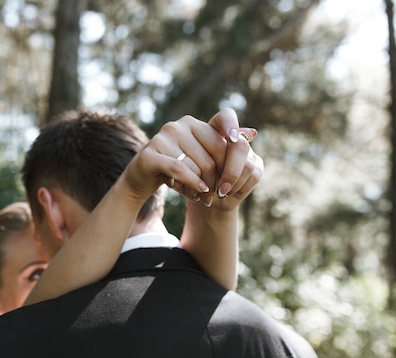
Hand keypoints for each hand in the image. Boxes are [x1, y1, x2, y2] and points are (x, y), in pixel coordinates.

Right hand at [121, 108, 262, 209]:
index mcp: (193, 123)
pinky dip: (192, 183)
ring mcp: (163, 137)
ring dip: (206, 185)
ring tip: (206, 197)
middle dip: (220, 177)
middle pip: (213, 153)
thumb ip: (223, 146)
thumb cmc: (176, 168)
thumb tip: (253, 133)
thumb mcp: (200, 158)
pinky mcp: (150, 154)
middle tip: (219, 193)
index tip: (236, 162)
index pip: (223, 133)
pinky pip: (179, 169)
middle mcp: (178, 125)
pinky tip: (199, 192)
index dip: (233, 149)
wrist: (143, 177)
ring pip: (198, 164)